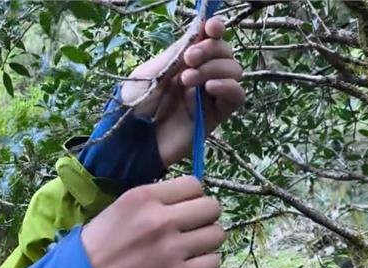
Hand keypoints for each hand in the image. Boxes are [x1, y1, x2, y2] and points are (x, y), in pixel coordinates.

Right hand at [81, 176, 223, 267]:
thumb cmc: (95, 249)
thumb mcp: (118, 210)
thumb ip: (151, 203)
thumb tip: (183, 203)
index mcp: (143, 197)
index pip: (193, 184)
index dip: (192, 197)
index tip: (184, 209)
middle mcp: (161, 219)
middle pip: (211, 207)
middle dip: (204, 217)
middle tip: (191, 229)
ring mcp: (172, 249)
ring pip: (217, 235)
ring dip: (207, 241)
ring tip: (192, 248)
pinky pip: (213, 262)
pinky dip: (205, 264)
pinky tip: (190, 266)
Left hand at [120, 17, 244, 167]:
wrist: (130, 139)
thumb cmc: (133, 105)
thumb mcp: (149, 73)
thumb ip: (175, 54)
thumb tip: (199, 34)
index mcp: (183, 61)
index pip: (209, 40)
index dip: (215, 30)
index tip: (210, 27)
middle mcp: (200, 75)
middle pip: (225, 53)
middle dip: (211, 49)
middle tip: (189, 59)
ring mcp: (209, 96)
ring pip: (233, 71)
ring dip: (215, 68)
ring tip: (187, 79)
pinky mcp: (215, 116)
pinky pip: (236, 97)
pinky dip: (228, 87)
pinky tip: (210, 87)